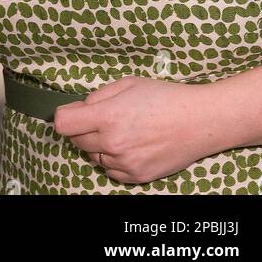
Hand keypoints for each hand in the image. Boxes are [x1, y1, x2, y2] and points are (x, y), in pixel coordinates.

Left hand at [53, 76, 219, 183]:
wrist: (199, 122)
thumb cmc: (164, 97)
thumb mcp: (127, 83)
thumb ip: (98, 96)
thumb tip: (80, 108)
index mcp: (108, 117)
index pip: (63, 124)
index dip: (64, 115)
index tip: (73, 112)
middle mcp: (113, 144)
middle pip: (76, 140)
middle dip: (83, 128)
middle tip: (104, 117)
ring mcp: (124, 163)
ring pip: (93, 156)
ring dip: (99, 144)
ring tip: (123, 130)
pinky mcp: (136, 177)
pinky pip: (110, 170)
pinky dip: (113, 159)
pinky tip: (130, 144)